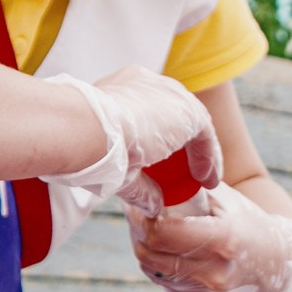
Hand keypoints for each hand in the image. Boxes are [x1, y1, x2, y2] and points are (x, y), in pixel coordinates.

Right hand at [49, 67, 219, 204]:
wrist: (83, 131)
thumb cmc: (86, 148)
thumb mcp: (114, 167)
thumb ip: (138, 183)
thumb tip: (153, 206)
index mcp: (121, 89)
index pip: (146, 110)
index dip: (157, 136)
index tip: (159, 161)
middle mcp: (146, 85)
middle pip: (171, 114)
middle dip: (181, 142)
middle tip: (186, 170)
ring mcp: (167, 93)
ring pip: (191, 122)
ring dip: (199, 152)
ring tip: (202, 178)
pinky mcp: (186, 109)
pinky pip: (204, 134)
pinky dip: (207, 157)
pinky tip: (205, 179)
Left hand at [127, 182, 291, 291]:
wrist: (278, 266)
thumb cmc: (248, 224)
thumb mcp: (227, 201)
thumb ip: (191, 191)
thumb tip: (154, 181)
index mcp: (223, 239)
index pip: (161, 233)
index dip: (142, 218)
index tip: (139, 205)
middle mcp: (215, 272)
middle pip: (150, 254)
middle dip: (138, 233)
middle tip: (138, 218)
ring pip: (153, 271)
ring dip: (147, 251)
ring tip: (153, 233)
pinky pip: (166, 285)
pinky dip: (162, 269)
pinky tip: (170, 254)